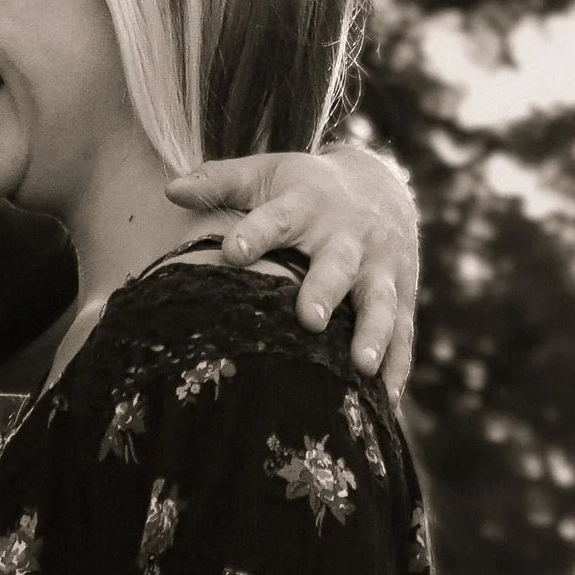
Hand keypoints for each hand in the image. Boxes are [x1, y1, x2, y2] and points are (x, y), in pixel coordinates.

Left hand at [168, 137, 419, 394]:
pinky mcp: (401, 295)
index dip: (256, 232)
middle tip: (309, 318)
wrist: (381, 189)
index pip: (278, 218)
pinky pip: (403, 333)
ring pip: (378, 302)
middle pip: (337, 265)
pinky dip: (398, 365)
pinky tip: (387, 400)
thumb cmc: (305, 190)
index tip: (233, 250)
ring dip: (373, 334)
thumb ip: (220, 183)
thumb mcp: (265, 175)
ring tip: (362, 367)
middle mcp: (348, 238)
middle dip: (324, 290)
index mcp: (308, 206)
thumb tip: (171, 191)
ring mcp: (379, 269)